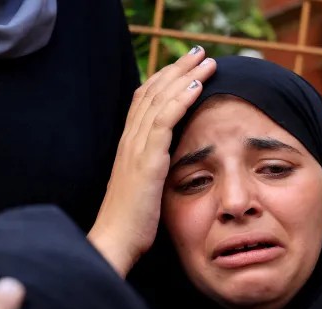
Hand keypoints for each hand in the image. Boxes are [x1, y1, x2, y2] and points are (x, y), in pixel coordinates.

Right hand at [88, 46, 216, 276]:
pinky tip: (197, 86)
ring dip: (184, 76)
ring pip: (159, 100)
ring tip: (206, 61)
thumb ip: (154, 169)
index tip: (186, 66)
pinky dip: (181, 99)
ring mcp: (136, 149)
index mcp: (129, 145)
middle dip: (177, 68)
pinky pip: (164, 121)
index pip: (144, 100)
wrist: (115, 242)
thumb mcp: (144, 188)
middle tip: (200, 52)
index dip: (164, 79)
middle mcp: (129, 140)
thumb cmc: (132, 222)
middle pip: (152, 91)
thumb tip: (170, 162)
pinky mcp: (147, 161)